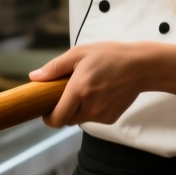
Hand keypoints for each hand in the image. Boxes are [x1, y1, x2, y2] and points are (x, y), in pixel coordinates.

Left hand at [28, 42, 175, 126]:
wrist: (141, 66)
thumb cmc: (110, 56)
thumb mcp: (79, 53)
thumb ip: (55, 67)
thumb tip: (34, 77)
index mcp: (79, 90)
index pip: (56, 119)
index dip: (48, 118)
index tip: (46, 109)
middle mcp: (90, 106)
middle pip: (67, 120)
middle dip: (63, 110)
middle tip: (67, 94)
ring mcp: (102, 114)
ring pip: (80, 120)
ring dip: (78, 109)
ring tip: (87, 90)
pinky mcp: (111, 118)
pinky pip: (94, 118)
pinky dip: (92, 110)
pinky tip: (100, 94)